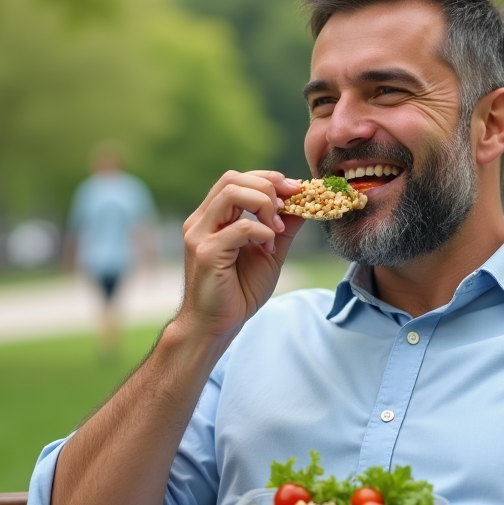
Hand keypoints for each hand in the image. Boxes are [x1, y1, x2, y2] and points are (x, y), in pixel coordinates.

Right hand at [176, 170, 303, 341]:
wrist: (216, 326)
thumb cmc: (238, 291)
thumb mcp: (269, 253)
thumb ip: (282, 227)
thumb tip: (304, 203)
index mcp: (212, 218)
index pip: (236, 179)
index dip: (268, 179)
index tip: (295, 190)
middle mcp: (201, 221)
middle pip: (232, 179)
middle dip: (268, 187)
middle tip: (290, 204)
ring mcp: (200, 235)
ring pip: (232, 192)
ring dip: (264, 205)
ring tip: (277, 229)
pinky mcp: (206, 253)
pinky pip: (240, 228)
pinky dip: (262, 232)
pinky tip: (269, 247)